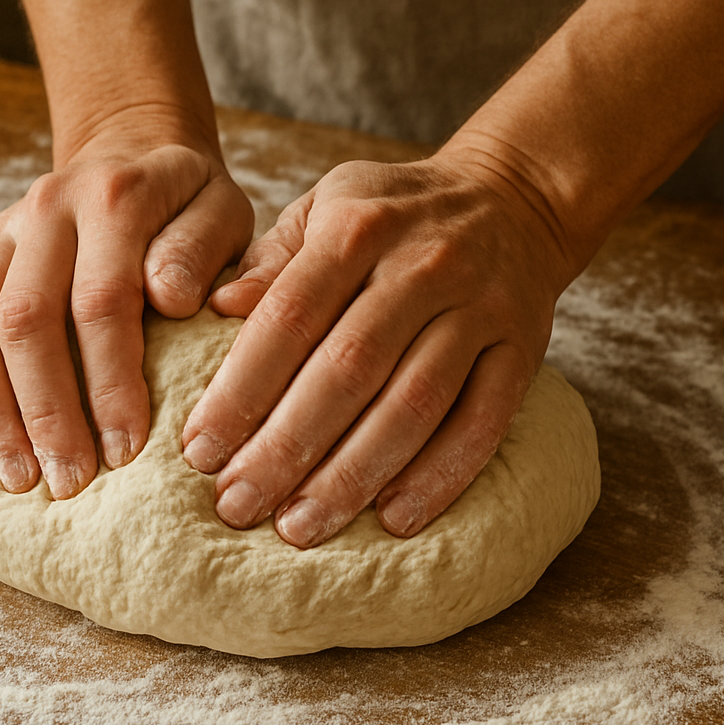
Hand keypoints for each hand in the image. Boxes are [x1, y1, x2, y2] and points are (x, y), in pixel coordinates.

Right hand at [0, 134, 252, 498]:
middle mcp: (47, 208)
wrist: (133, 150)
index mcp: (115, 197)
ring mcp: (2, 230)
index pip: (102, 300)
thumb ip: (204, 249)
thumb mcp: (224, 210)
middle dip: (45, 411)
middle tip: (68, 482)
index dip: (111, 381)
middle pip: (25, 319)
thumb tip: (171, 298)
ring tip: (16, 476)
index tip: (127, 450)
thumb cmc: (190, 202)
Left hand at [181, 146, 572, 544]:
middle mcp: (420, 266)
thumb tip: (215, 308)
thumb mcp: (326, 206)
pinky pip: (482, 422)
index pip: (289, 317)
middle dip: (286, 446)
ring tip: (301, 526)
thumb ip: (271, 261)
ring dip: (353, 474)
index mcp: (357, 227)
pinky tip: (393, 519)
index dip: (242, 389)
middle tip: (238, 504)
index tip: (200, 450)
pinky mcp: (523, 350)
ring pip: (413, 404)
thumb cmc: (395, 214)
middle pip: (347, 369)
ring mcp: (478, 309)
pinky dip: (440, 475)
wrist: (515, 198)